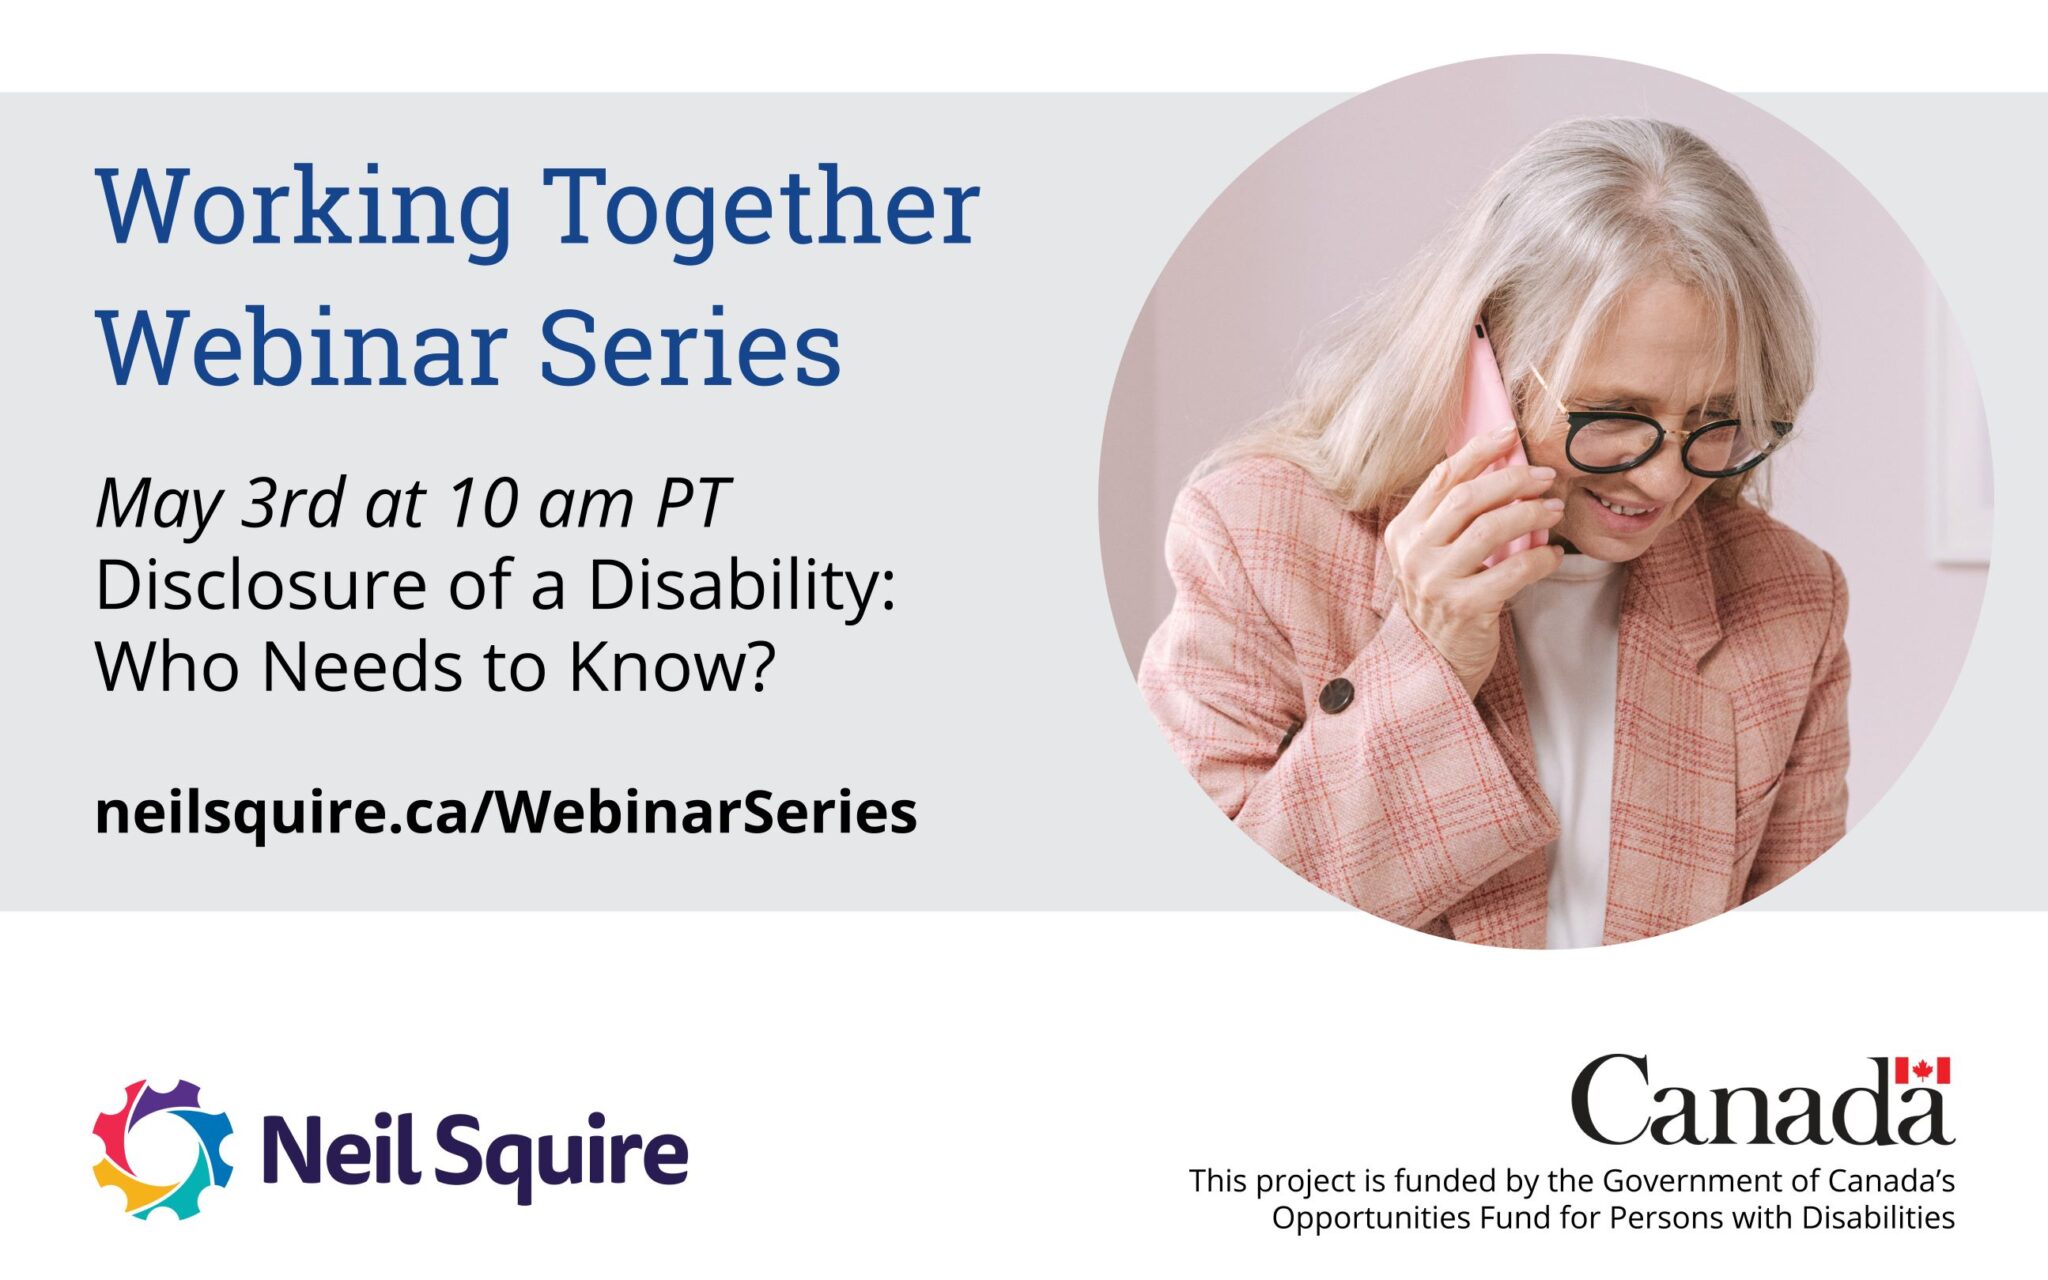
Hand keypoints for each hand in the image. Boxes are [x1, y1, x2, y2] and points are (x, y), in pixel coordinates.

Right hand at [1383, 424, 1567, 697]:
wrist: (1433, 663)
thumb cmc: (1443, 601)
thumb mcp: (1433, 556)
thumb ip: (1452, 518)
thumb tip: (1500, 468)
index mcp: (1403, 532)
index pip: (1442, 477)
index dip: (1479, 450)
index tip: (1510, 434)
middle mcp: (1413, 553)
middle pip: (1469, 497)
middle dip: (1514, 479)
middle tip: (1546, 477)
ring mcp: (1435, 581)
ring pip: (1492, 527)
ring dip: (1532, 513)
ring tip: (1554, 510)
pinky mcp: (1464, 607)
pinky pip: (1514, 570)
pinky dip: (1541, 558)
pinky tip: (1554, 555)